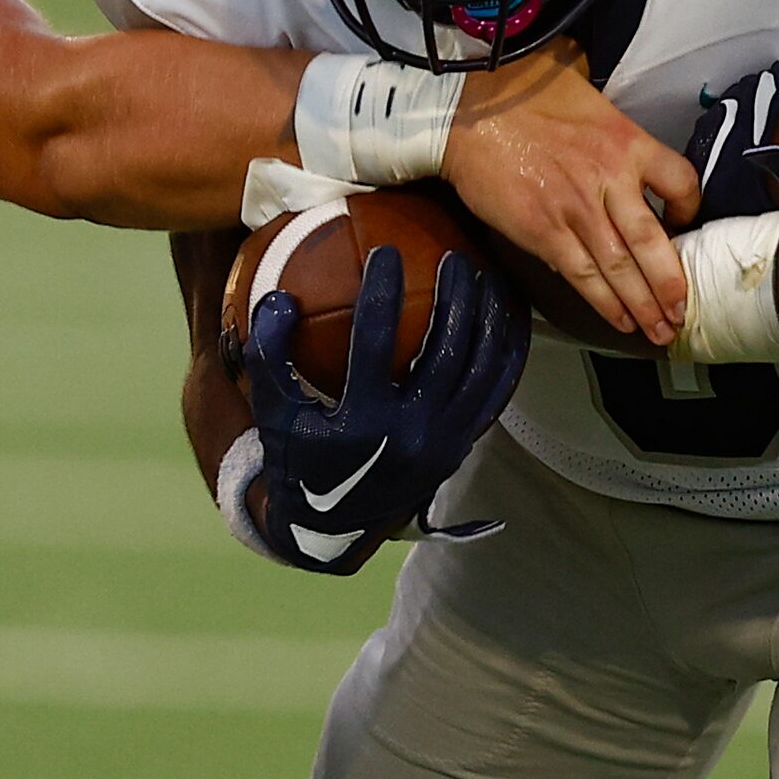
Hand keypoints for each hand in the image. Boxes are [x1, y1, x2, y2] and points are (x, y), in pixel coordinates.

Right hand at [242, 246, 528, 573]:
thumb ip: (269, 355)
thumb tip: (278, 297)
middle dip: (454, 299)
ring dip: (488, 321)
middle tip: (453, 257)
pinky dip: (506, 355)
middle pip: (444, 352)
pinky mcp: (461, 448)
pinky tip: (509, 319)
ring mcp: (443, 443)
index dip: (381, 292)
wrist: (333, 527)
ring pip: (480, 371)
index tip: (386, 251)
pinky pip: (495, 394)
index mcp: (362, 421)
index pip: (374, 342)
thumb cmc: (299, 458)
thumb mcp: (274, 412)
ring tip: (487, 278)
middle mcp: (410, 434)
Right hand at [443, 44, 698, 343]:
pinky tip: (620, 320)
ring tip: (660, 329)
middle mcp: (610, 180)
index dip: (690, 209)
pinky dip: (604, 303)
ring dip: (644, 305)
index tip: (687, 225)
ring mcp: (577, 211)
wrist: (469, 108)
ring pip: (621, 269)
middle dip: (671, 284)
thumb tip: (625, 156)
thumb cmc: (524, 93)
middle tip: (683, 310)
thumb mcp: (589, 99)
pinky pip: (583, 276)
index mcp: (627, 142)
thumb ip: (614, 130)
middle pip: (654, 243)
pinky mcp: (544, 232)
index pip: (681, 182)